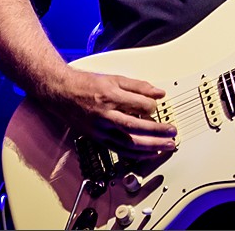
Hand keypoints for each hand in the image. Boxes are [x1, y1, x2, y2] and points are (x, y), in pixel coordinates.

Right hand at [41, 69, 177, 159]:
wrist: (62, 93)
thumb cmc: (87, 85)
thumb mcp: (115, 79)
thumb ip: (139, 86)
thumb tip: (159, 93)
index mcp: (111, 97)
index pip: (140, 106)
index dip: (153, 106)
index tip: (157, 105)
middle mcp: (105, 116)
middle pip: (136, 129)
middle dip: (158, 133)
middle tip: (173, 134)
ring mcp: (101, 130)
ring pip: (128, 144)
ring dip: (150, 147)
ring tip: (165, 147)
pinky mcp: (98, 139)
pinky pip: (119, 150)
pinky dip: (135, 154)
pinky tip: (148, 154)